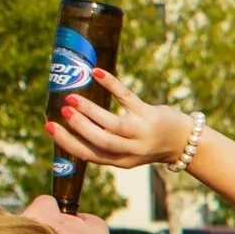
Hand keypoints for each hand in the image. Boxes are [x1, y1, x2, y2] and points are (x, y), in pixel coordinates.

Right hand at [48, 67, 197, 167]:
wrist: (184, 142)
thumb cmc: (146, 142)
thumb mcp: (125, 150)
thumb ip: (102, 141)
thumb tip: (70, 121)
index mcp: (119, 160)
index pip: (89, 154)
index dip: (67, 142)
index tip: (49, 126)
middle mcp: (131, 149)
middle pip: (101, 141)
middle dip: (79, 126)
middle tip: (64, 109)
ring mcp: (142, 132)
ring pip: (113, 124)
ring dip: (91, 110)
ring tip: (72, 97)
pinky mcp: (150, 114)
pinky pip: (127, 97)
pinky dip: (111, 84)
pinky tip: (96, 73)